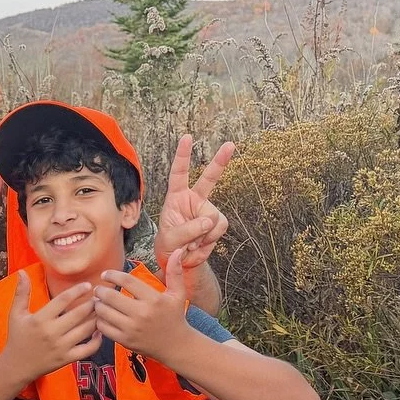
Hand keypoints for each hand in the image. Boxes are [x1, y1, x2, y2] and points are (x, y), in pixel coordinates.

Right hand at [0, 270, 102, 379]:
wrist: (17, 366)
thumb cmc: (17, 337)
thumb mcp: (16, 314)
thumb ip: (21, 293)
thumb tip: (22, 271)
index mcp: (40, 319)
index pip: (63, 300)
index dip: (77, 291)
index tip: (88, 285)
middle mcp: (52, 333)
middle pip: (78, 314)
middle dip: (92, 303)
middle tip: (100, 296)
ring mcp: (61, 347)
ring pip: (86, 330)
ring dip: (97, 318)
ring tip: (103, 309)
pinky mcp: (67, 359)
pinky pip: (87, 349)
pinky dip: (97, 341)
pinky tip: (99, 331)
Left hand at [93, 250, 191, 360]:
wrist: (175, 345)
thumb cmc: (175, 316)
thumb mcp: (178, 294)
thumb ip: (175, 272)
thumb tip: (178, 251)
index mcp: (153, 299)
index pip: (126, 280)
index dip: (112, 275)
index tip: (105, 275)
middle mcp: (141, 314)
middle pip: (111, 296)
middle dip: (100, 290)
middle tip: (97, 289)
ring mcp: (132, 328)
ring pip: (104, 312)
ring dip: (97, 305)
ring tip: (98, 301)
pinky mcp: (125, 341)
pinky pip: (104, 328)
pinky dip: (99, 320)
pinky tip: (101, 316)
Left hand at [153, 135, 233, 278]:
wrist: (179, 262)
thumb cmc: (168, 246)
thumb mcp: (170, 239)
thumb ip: (187, 230)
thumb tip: (209, 221)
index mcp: (176, 197)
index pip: (179, 173)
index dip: (183, 156)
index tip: (187, 137)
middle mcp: (194, 199)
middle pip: (209, 178)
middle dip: (220, 161)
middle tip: (230, 144)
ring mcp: (207, 210)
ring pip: (213, 218)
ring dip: (202, 235)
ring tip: (190, 244)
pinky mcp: (217, 223)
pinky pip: (219, 228)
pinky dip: (209, 240)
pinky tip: (199, 245)